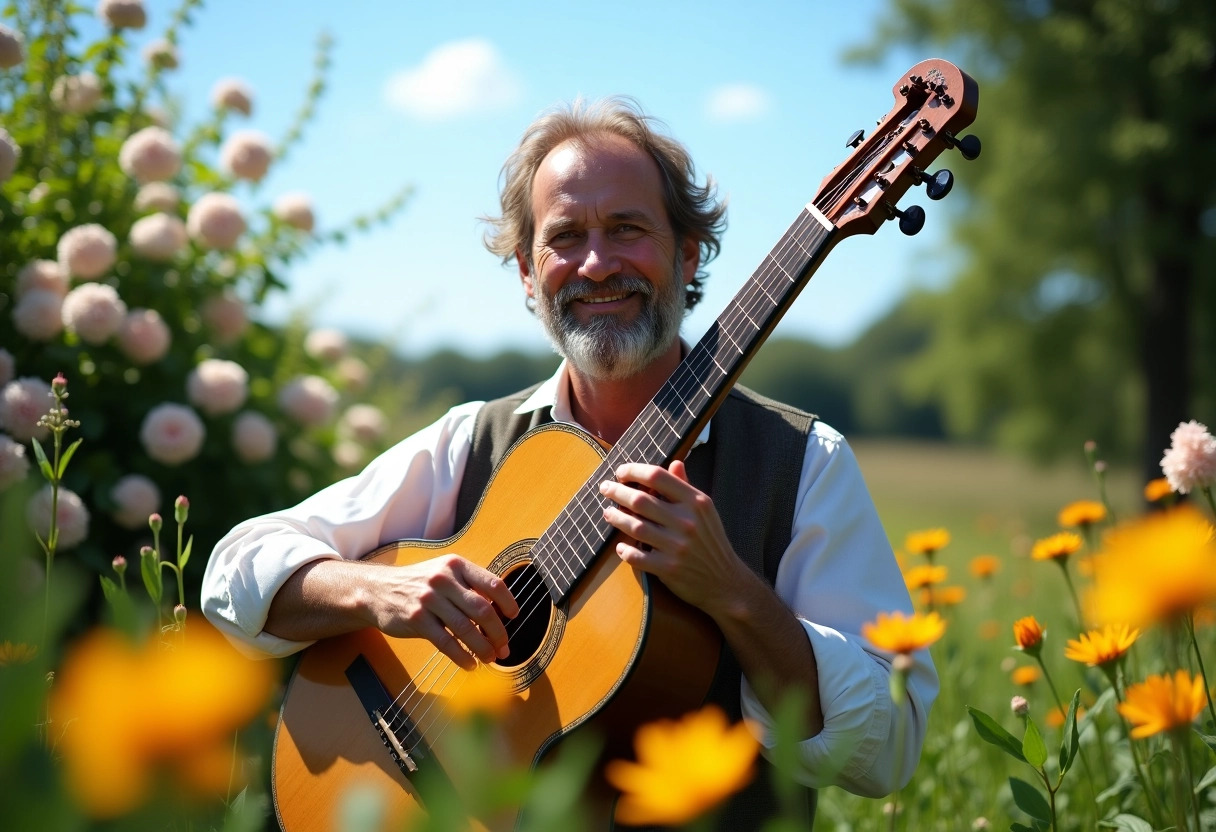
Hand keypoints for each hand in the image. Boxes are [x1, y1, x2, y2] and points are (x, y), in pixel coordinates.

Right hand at [364, 555, 518, 670]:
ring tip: (490, 658)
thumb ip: (469, 586)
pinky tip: (470, 664)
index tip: (514, 617)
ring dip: (483, 648)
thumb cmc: (418, 583)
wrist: (377, 590)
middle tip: (504, 646)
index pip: (493, 583)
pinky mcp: (417, 620)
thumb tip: (499, 610)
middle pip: (483, 609)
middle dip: (498, 632)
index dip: (507, 602)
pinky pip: (446, 643)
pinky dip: (462, 656)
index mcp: (456, 565)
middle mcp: (444, 579)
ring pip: (466, 629)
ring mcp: (429, 600)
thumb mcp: (444, 572)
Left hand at [599, 459, 747, 615]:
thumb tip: (675, 463)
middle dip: (617, 492)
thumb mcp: (706, 511)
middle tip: (605, 488)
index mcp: (696, 502)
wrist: (725, 581)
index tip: (621, 472)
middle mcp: (687, 522)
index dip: (634, 471)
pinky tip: (620, 546)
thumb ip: (687, 487)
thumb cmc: (711, 542)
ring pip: (635, 527)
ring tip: (607, 513)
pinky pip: (637, 556)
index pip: (658, 476)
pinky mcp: (668, 569)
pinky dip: (625, 550)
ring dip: (616, 518)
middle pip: (641, 500)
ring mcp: (677, 546)